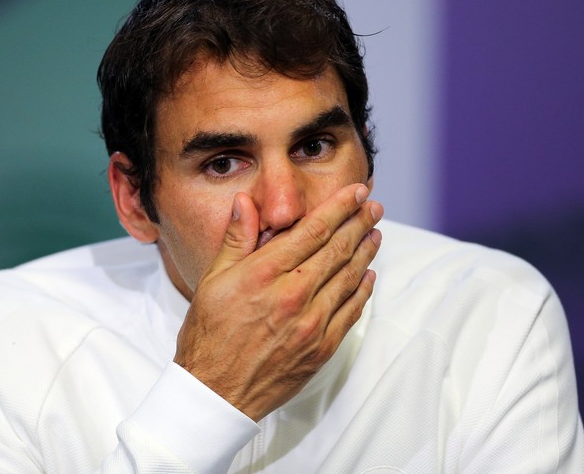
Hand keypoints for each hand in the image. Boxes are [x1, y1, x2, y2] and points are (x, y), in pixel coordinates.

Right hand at [173, 183, 382, 420]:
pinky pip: (350, 312)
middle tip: (373, 207)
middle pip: (337, 249)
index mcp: (264, 274)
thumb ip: (235, 239)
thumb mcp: (212, 280)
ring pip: (348, 278)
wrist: (215, 393)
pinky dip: (362, 291)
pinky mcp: (321, 348)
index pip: (313, 230)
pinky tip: (368, 276)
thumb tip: (245, 201)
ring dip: (365, 252)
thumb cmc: (208, 335)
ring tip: (375, 234)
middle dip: (359, 223)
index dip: (339, 207)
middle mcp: (292, 295)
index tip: (355, 192)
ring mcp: (311, 324)